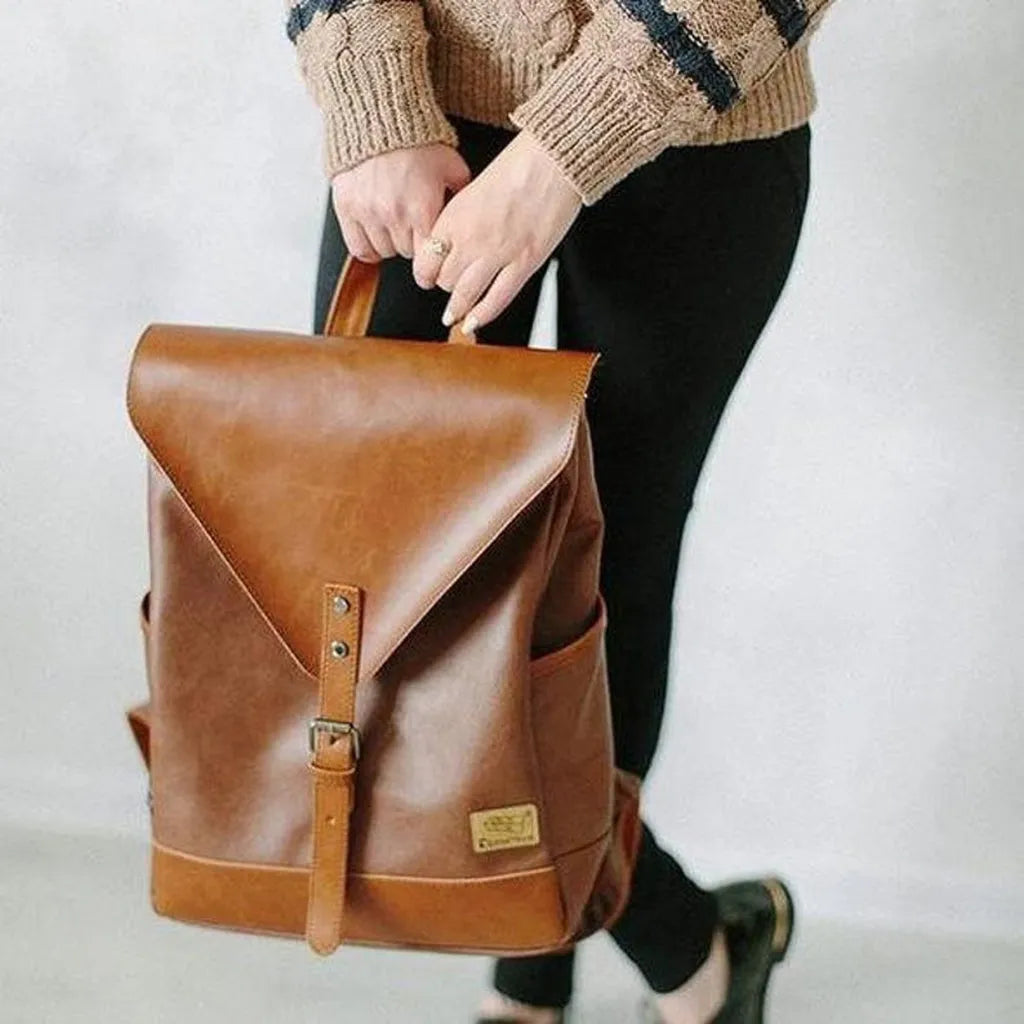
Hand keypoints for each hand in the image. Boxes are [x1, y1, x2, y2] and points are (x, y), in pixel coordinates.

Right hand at [330, 143, 471, 260]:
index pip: (429, 254)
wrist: (379, 116)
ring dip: (390, 243)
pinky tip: (375, 236)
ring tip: (394, 225)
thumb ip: (461, 195)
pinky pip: (358, 247)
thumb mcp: (452, 166)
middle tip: (413, 227)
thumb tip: (467, 217)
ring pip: (383, 251)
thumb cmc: (416, 140)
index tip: (432, 246)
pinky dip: (367, 247)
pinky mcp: (347, 209)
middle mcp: (395, 216)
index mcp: (423, 210)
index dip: (432, 251)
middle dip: (412, 243)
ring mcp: (368, 214)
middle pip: (406, 253)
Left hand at [413, 130, 582, 332]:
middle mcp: (471, 239)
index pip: (426, 261)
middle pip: (445, 281)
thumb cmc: (519, 166)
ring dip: (458, 309)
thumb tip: (453, 239)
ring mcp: (498, 254)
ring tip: (455, 316)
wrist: (552, 161)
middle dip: (445, 289)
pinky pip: (498, 299)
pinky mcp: (524, 263)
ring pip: (466, 295)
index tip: (428, 278)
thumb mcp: (474, 188)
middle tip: (448, 291)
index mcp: (455, 218)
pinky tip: (475, 322)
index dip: (425, 275)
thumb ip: (461, 217)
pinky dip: (483, 315)